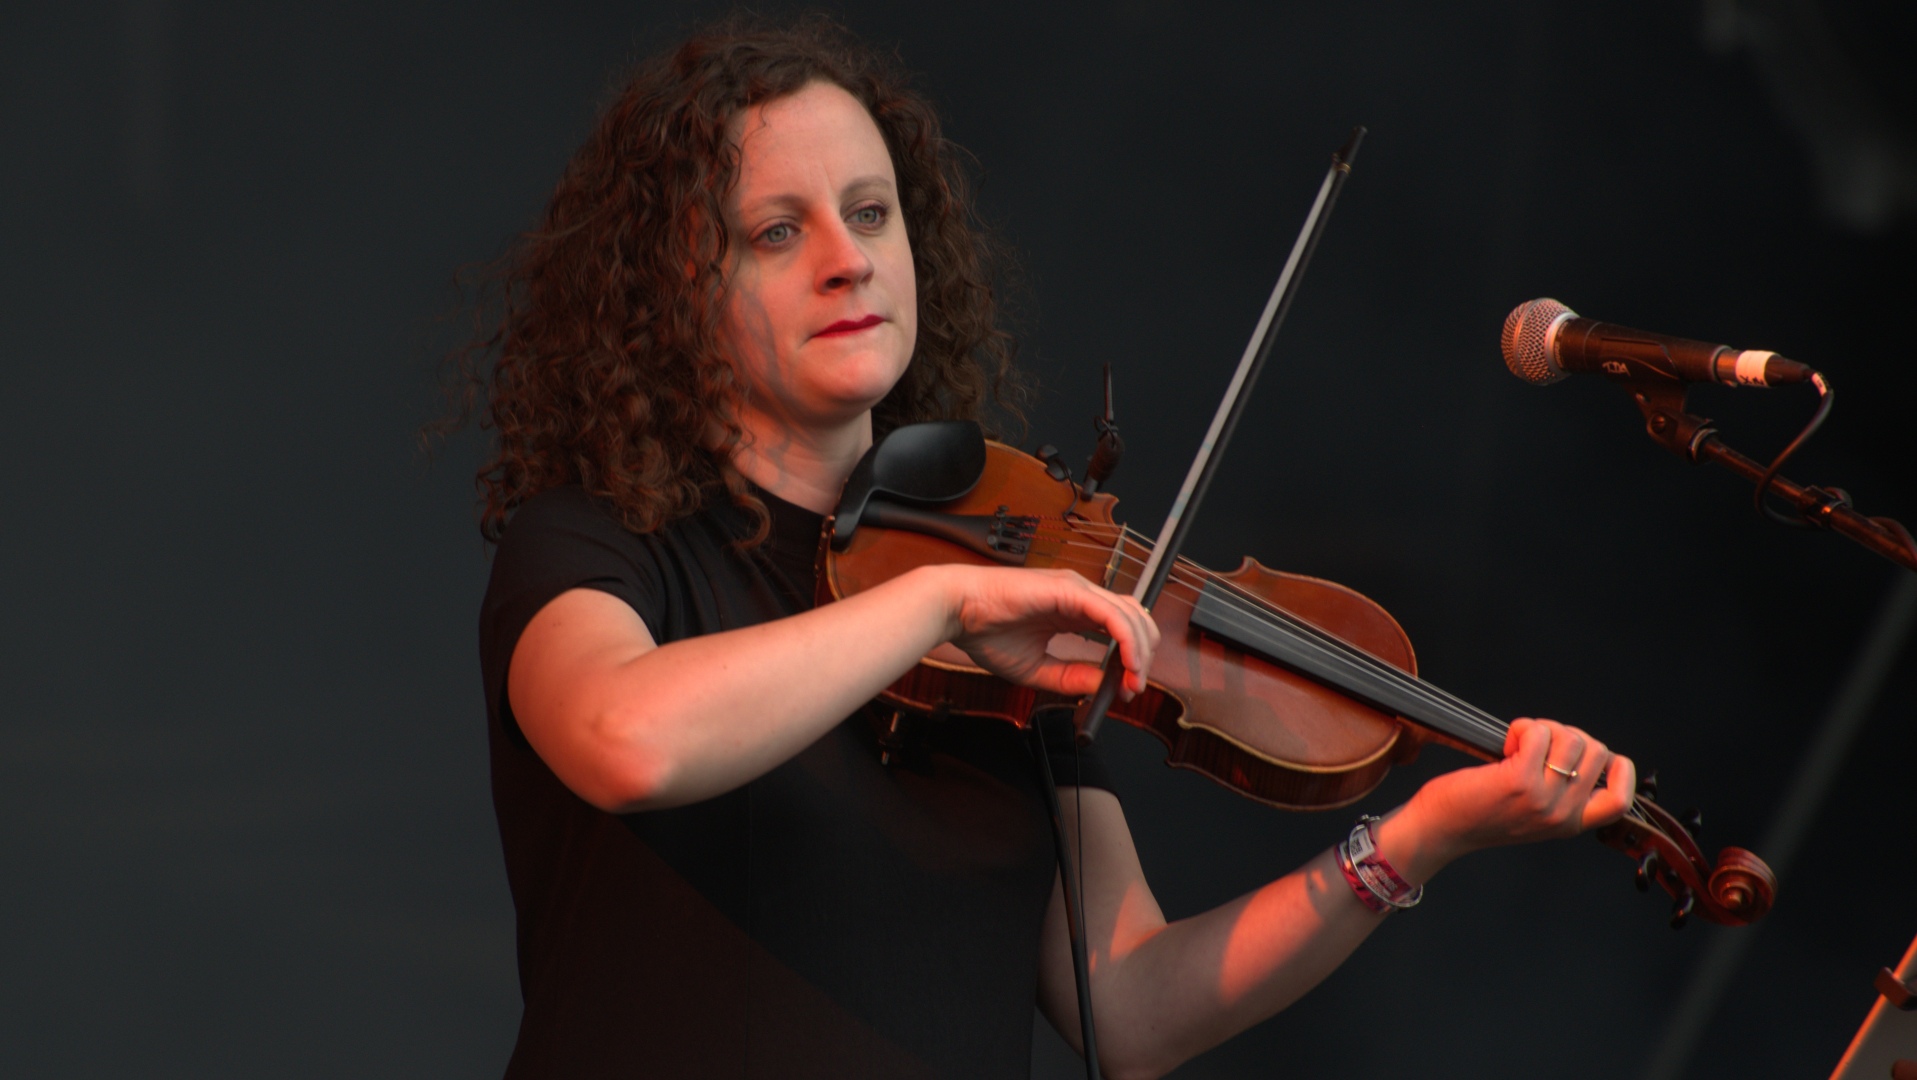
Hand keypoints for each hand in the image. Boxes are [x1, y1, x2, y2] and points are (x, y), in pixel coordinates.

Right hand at [940, 565, 1159, 698]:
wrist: (956, 611)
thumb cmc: (985, 632)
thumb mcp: (1034, 668)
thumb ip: (1069, 677)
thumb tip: (1101, 687)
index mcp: (1072, 612)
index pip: (1119, 630)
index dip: (1130, 660)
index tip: (1126, 689)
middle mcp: (1080, 596)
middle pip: (1134, 620)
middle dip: (1142, 657)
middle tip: (1133, 688)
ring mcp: (1077, 589)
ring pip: (1130, 615)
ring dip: (1139, 652)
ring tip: (1132, 681)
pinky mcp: (1070, 590)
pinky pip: (1112, 614)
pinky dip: (1127, 639)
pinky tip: (1126, 663)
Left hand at [1380, 718, 1637, 880]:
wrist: (1441, 829)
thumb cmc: (1479, 812)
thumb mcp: (1533, 813)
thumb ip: (1560, 792)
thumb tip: (1577, 747)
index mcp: (1570, 824)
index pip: (1621, 801)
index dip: (1619, 770)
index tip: (1593, 755)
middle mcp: (1562, 815)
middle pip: (1596, 752)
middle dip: (1567, 734)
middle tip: (1536, 744)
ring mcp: (1543, 799)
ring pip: (1571, 739)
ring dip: (1543, 728)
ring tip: (1519, 744)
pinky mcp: (1519, 781)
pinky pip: (1538, 733)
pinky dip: (1522, 727)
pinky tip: (1505, 744)